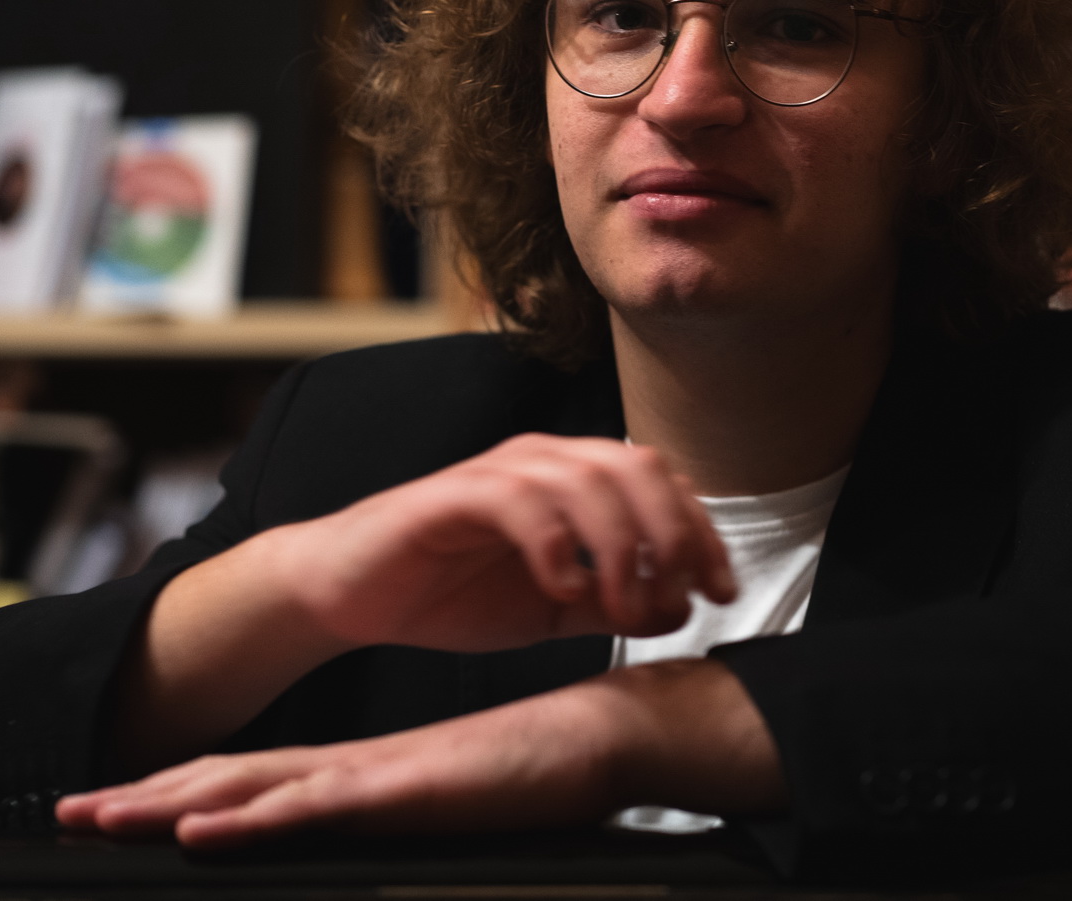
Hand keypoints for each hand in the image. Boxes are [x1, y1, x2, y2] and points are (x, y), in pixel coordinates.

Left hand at [62, 660, 785, 848]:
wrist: (611, 737)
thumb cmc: (547, 777)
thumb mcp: (457, 811)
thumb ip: (413, 823)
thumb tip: (388, 839)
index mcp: (364, 775)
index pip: (256, 783)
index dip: (183, 793)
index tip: (123, 809)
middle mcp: (356, 768)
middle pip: (232, 780)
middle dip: (145, 797)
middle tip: (70, 810)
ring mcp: (376, 775)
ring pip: (251, 788)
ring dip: (168, 804)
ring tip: (99, 816)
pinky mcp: (404, 788)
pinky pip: (311, 805)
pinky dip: (249, 814)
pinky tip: (198, 828)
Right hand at [113, 435, 736, 771]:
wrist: (350, 594)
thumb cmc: (447, 593)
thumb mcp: (553, 610)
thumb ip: (615, 604)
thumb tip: (680, 609)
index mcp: (574, 480)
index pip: (662, 481)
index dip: (703, 532)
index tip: (721, 591)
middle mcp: (543, 461)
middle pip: (639, 467)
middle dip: (675, 534)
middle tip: (681, 597)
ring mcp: (498, 474)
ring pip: (589, 479)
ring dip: (620, 548)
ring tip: (618, 608)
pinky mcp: (452, 496)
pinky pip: (521, 502)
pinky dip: (556, 547)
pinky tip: (561, 590)